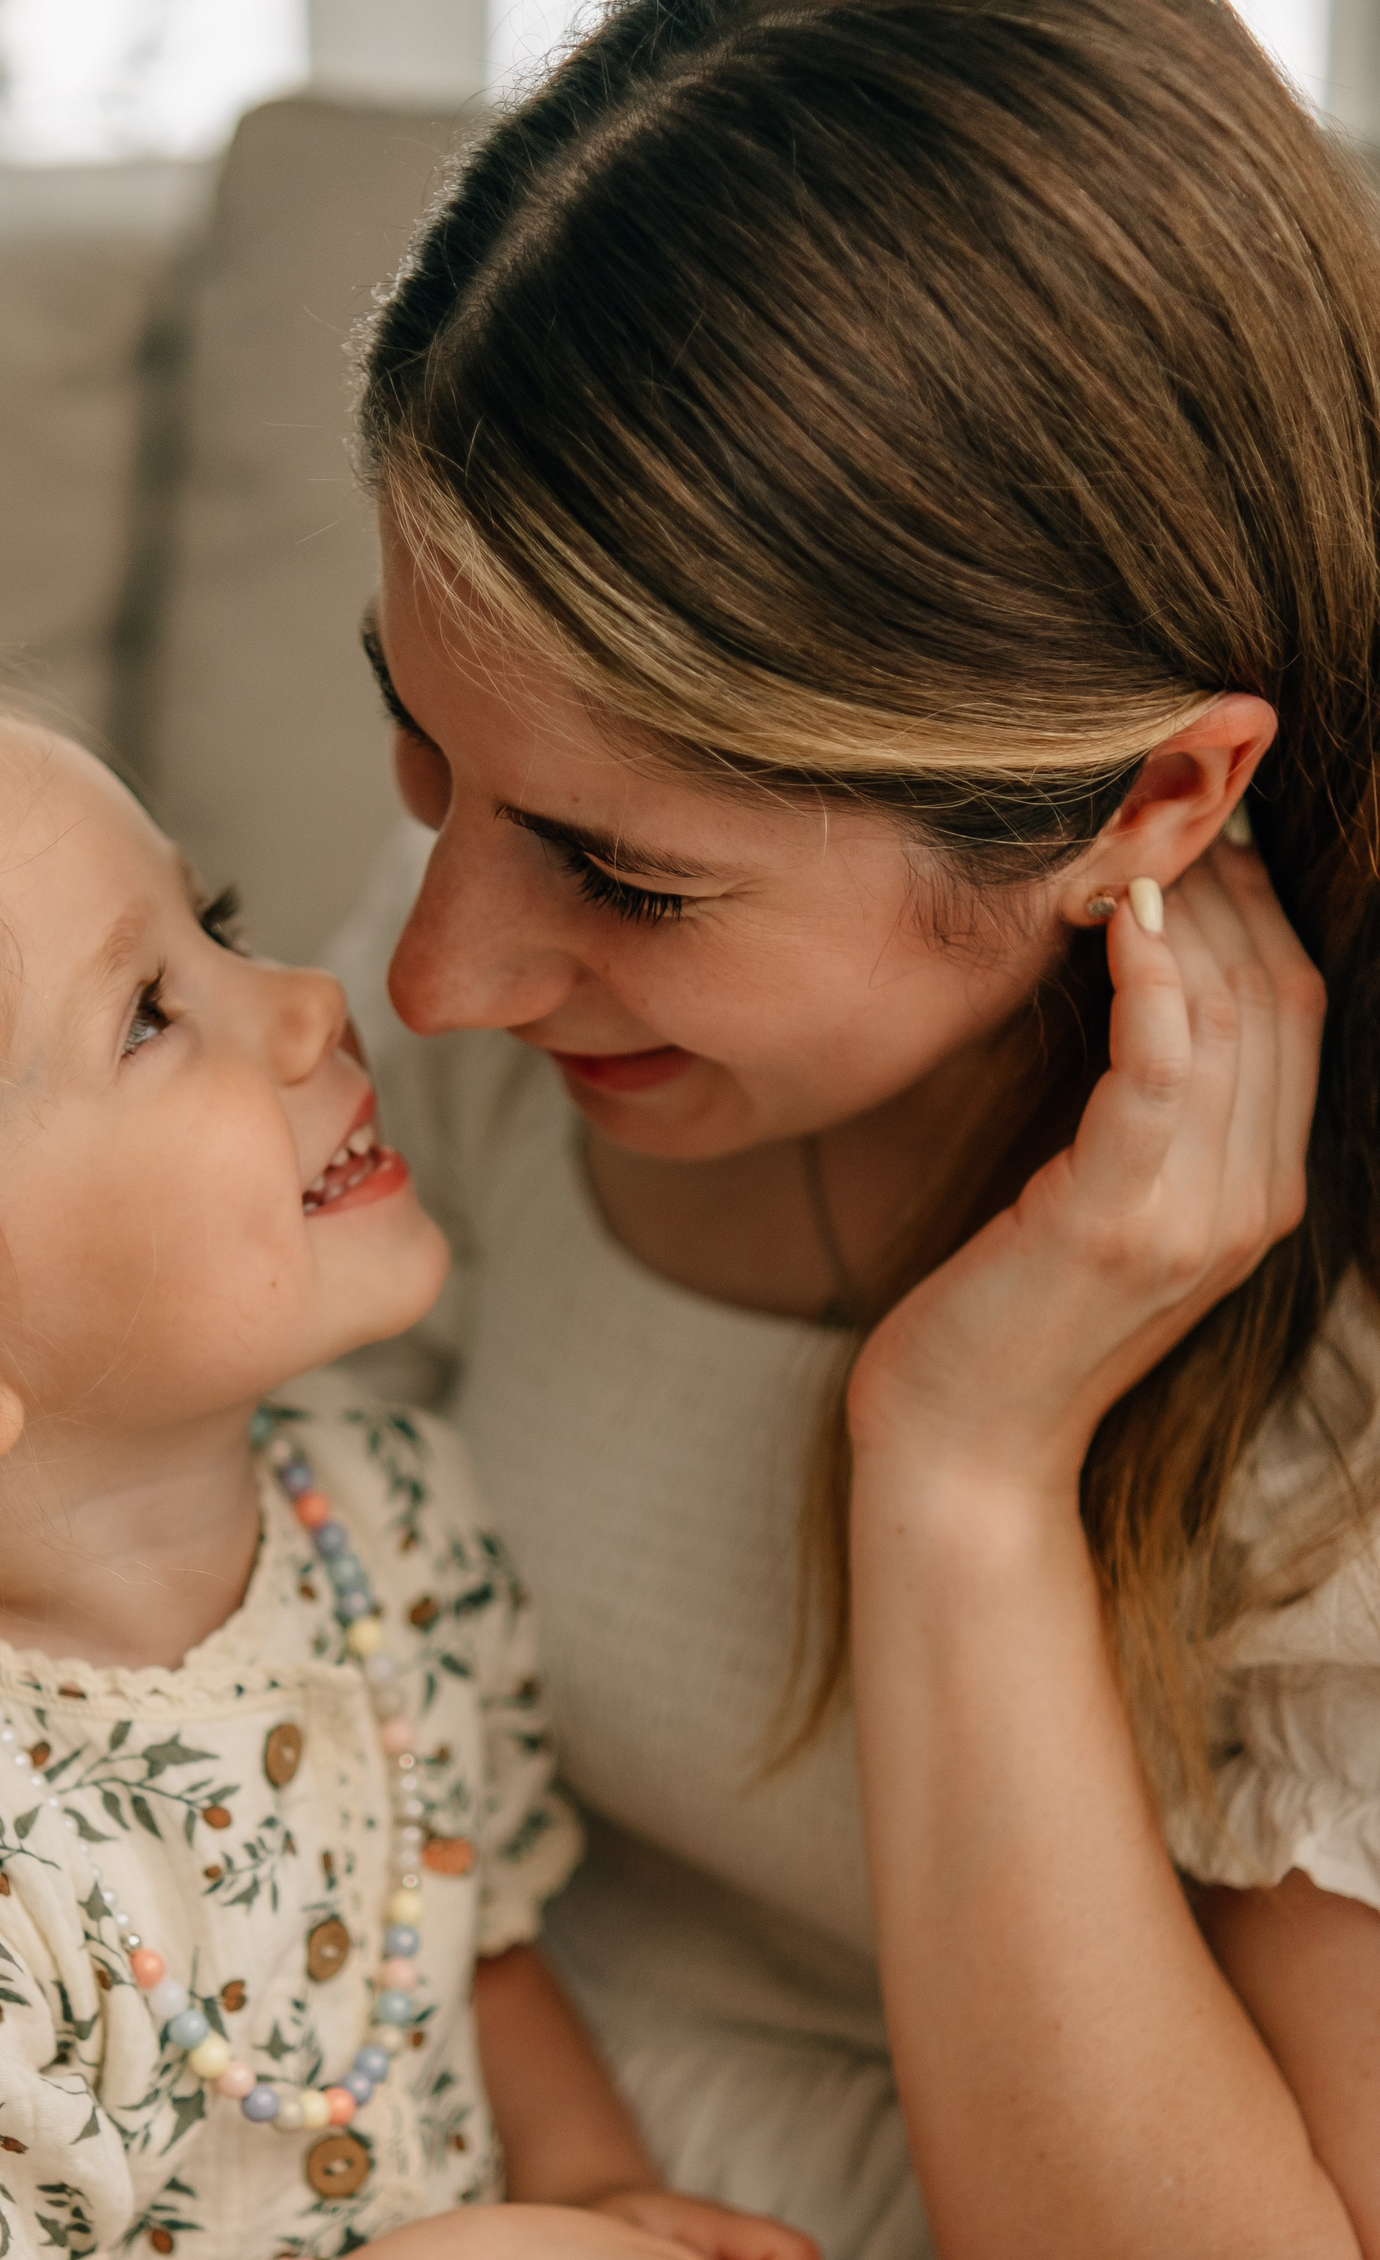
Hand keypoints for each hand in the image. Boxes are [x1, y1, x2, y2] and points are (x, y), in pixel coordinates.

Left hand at [849, 832, 1323, 1499]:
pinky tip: (1119, 919)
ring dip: (1183, 913)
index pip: (1298, 1011)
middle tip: (1160, 808)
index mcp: (1261, 1195)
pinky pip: (1158, 1075)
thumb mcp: (1094, 1202)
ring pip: (1227, 1018)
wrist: (962, 1451)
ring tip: (1125, 843)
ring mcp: (1194, 1218)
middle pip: (1279, 996)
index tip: (1198, 830)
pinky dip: (1148, 985)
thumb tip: (1131, 979)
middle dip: (1227, 886)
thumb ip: (1137, 1114)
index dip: (1260, 905)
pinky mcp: (1114, 1222)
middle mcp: (1252, 1204)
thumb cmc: (1002, 1315)